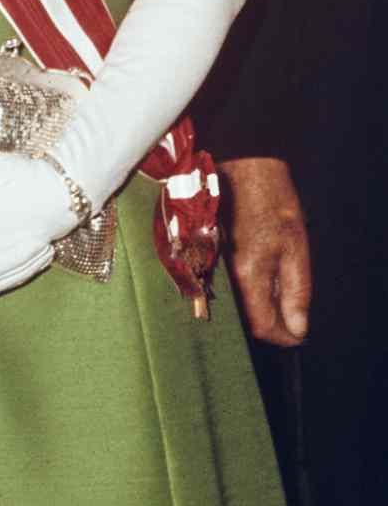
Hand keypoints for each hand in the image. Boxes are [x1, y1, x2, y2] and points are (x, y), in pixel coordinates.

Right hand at [220, 155, 310, 344]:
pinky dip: (243, 294)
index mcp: (248, 274)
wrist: (241, 169)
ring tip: (276, 298)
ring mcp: (212, 267)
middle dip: (269, 324)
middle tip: (290, 318)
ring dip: (256, 309)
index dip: (283, 336)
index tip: (298, 334)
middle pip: (245, 319)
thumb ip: (297, 291)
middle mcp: (224, 276)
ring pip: (234, 306)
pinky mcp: (207, 257)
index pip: (262, 325)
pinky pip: (225, 288)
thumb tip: (298, 327)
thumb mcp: (297, 247)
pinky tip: (257, 282)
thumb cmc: (272, 202)